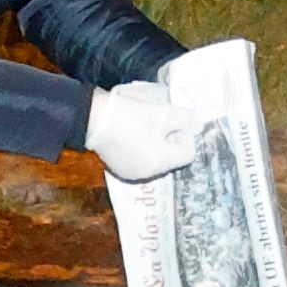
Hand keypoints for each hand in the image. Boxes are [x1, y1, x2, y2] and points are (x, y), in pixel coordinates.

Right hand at [83, 78, 204, 182]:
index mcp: (160, 162)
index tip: (174, 121)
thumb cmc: (129, 115)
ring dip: (157, 146)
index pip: (188, 154)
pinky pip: (141, 162)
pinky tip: (132, 136)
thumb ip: (185, 119)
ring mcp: (132, 174)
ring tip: (145, 128)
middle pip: (172, 159)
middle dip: (171, 141)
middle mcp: (148, 174)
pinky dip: (142, 151)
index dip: (186, 136)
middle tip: (160, 123)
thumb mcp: (162, 112)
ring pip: (156, 161)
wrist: (92, 118)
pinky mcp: (120, 170)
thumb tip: (194, 125)